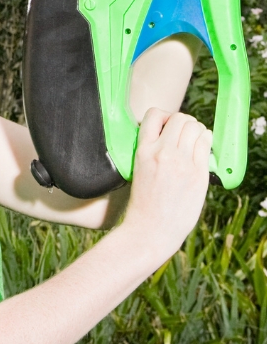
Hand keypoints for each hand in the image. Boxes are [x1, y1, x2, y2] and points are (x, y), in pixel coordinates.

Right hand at [123, 109, 210, 263]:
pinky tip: (201, 149)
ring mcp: (183, 162)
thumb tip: (166, 134)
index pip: (153, 114)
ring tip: (193, 141)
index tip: (165, 126)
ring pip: (196, 127)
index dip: (163, 116)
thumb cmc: (143, 202)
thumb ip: (150, 149)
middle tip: (182, 135)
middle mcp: (163, 152)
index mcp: (143, 150)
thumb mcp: (138, 168)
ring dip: (196, 130)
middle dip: (182, 122)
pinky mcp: (199, 174)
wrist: (152, 229)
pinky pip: (206, 143)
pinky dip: (205, 141)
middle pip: (180, 118)